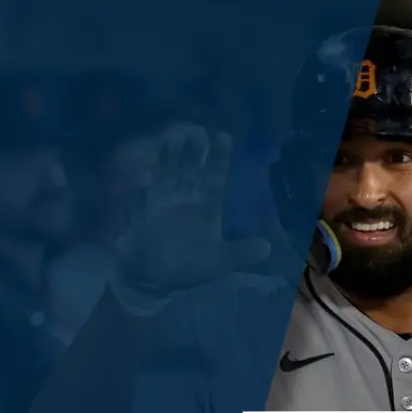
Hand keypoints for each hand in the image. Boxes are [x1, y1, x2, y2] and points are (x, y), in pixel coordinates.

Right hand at [110, 124, 270, 314]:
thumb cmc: (187, 267)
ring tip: (171, 138)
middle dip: (192, 151)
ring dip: (167, 159)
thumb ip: (241, 253)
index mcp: (205, 206)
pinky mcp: (143, 219)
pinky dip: (143, 190)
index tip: (224, 136)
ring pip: (165, 177)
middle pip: (189, 171)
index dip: (219, 159)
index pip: (214, 178)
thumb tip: (268, 247)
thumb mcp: (219, 262)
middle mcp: (183, 199)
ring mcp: (162, 206)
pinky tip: (145, 176)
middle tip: (196, 130)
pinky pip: (143, 202)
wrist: (153, 282)